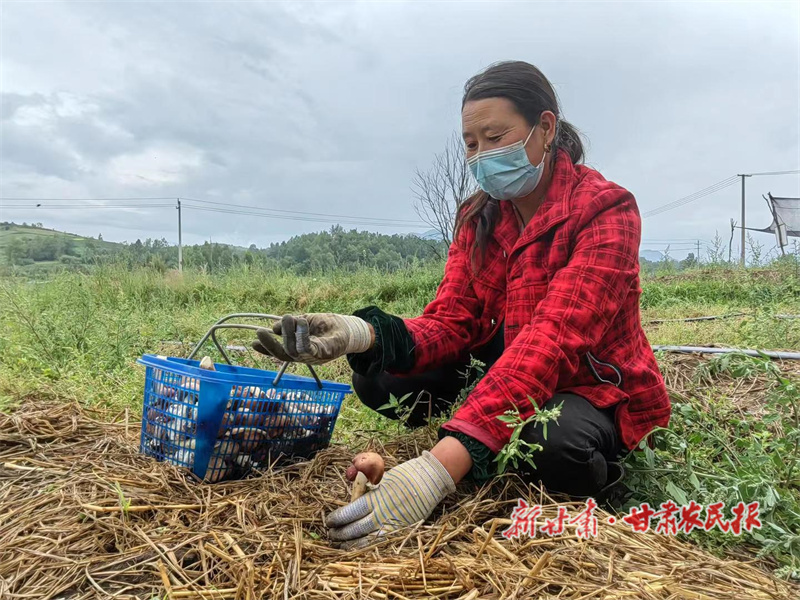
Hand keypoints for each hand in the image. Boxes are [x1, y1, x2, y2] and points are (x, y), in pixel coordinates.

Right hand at [252, 313, 373, 364]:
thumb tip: (275, 327)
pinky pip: (308, 348)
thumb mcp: (307, 321)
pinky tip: (300, 322)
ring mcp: (315, 357)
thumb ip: (292, 325)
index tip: (252, 342)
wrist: (350, 327)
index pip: (280, 352)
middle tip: (259, 332)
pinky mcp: (325, 353)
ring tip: (287, 318)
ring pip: (293, 352)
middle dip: (270, 346)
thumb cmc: (329, 325)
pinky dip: (301, 336)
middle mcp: (305, 357)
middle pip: (283, 356)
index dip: (266, 349)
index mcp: (300, 350)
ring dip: (287, 334)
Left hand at [325, 451, 455, 549]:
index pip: (351, 512)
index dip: (337, 519)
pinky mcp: (402, 531)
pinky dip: (368, 548)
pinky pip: (381, 544)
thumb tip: (351, 498)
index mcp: (377, 498)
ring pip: (367, 541)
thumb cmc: (405, 475)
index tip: (329, 522)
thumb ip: (367, 490)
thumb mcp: (382, 478)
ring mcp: (393, 525)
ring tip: (340, 546)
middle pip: (356, 529)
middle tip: (331, 535)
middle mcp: (383, 514)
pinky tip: (359, 549)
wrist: (430, 480)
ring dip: (351, 545)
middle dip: (340, 534)